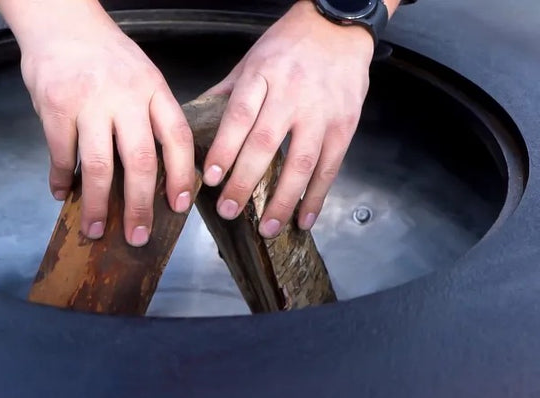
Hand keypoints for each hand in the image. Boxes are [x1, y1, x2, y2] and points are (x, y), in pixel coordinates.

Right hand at [0, 0, 194, 246]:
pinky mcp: (55, 107)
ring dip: (97, 204)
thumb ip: (150, 116)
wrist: (62, 20)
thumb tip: (157, 173)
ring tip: (96, 229)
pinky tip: (63, 194)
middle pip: (140, 161)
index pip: (178, 138)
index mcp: (154, 89)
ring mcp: (89, 102)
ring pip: (97, 166)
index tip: (180, 207)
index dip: (183, 176)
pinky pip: (60, 155)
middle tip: (138, 236)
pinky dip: (61, 180)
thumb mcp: (142, 75)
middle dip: (140, 206)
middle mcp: (126, 96)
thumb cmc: (105, 54)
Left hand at [201, 0, 374, 237]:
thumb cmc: (290, 44)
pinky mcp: (345, 125)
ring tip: (267, 227)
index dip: (225, 149)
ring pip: (301, 162)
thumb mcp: (252, 59)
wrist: (340, 26)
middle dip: (245, 182)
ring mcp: (322, 112)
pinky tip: (304, 218)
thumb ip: (227, 92)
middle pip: (266, 144)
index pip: (239, 116)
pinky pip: (330, 166)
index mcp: (263, 76)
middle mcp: (292, 94)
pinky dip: (316, 196)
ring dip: (282, 199)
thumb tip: (196, 121)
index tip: (211, 178)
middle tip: (229, 210)